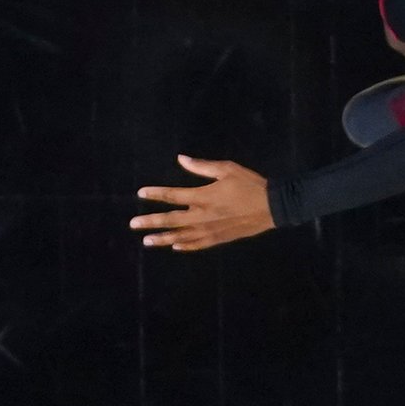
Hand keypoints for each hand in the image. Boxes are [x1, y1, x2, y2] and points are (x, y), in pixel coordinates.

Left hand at [130, 155, 274, 251]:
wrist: (271, 206)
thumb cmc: (249, 184)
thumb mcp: (227, 169)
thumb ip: (202, 166)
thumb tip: (181, 158)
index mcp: (203, 197)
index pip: (173, 196)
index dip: (156, 194)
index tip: (140, 193)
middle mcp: (202, 216)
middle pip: (171, 220)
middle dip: (151, 222)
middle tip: (133, 225)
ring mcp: (209, 230)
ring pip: (180, 236)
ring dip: (162, 239)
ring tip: (147, 241)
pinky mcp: (218, 239)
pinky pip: (197, 245)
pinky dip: (184, 246)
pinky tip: (175, 246)